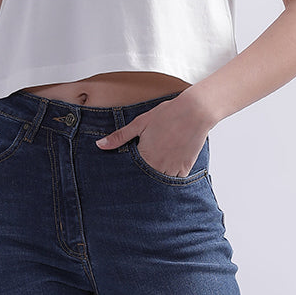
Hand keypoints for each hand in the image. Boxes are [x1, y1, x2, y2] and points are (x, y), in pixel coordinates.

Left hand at [95, 92, 210, 176]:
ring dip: (155, 178)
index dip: (127, 173)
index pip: (131, 172)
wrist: (195, 112)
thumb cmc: (167, 115)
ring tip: (153, 169)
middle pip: (145, 179)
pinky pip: (174, 181)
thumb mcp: (140, 123)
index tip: (123, 175)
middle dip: (141, 177)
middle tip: (140, 172)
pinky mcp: (185, 169)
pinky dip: (169, 177)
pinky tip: (166, 168)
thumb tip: (100, 145)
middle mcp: (158, 166)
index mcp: (145, 157)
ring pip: (159, 182)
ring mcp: (172, 169)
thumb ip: (120, 137)